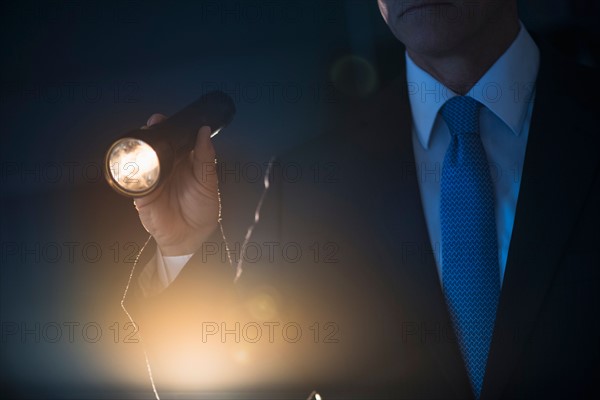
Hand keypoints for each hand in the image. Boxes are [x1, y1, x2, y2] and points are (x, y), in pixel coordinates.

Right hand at [133, 113, 219, 255]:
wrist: (190, 237)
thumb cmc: (201, 210)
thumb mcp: (208, 182)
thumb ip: (206, 158)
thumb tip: (205, 132)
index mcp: (184, 160)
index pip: (175, 138)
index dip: (170, 126)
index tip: (166, 118)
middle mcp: (167, 166)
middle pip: (156, 143)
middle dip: (153, 131)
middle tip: (154, 123)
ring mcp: (153, 178)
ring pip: (142, 157)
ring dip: (140, 147)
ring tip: (144, 139)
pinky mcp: (142, 192)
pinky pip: (132, 179)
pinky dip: (131, 171)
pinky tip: (136, 164)